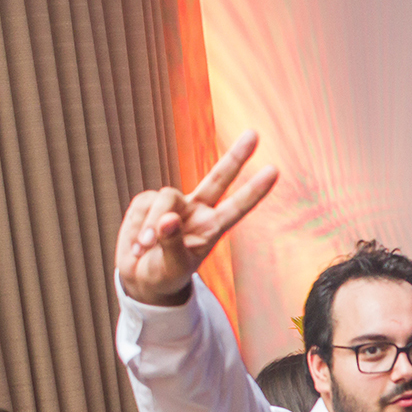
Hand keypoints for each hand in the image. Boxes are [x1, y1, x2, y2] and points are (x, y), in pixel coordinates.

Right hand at [117, 130, 278, 304]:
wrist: (140, 277)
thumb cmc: (164, 275)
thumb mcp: (172, 267)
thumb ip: (172, 243)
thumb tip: (168, 218)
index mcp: (212, 229)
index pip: (237, 207)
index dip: (254, 191)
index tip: (274, 171)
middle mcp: (197, 211)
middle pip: (218, 178)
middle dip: (236, 157)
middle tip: (254, 134)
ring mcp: (173, 204)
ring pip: (167, 198)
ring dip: (154, 226)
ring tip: (145, 248)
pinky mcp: (148, 202)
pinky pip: (145, 206)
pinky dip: (139, 228)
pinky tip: (137, 246)